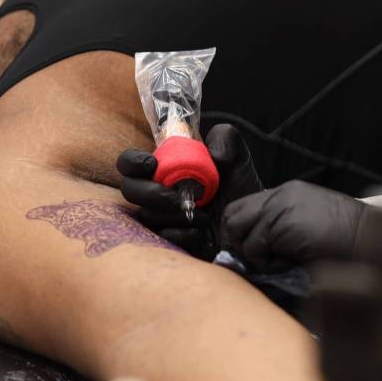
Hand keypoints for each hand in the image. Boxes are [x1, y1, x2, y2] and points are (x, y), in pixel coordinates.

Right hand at [117, 124, 262, 258]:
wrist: (251, 225)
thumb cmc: (240, 190)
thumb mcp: (238, 158)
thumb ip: (226, 138)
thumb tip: (213, 153)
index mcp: (165, 168)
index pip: (130, 162)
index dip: (132, 162)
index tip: (152, 164)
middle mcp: (157, 191)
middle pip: (130, 190)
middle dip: (150, 193)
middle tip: (176, 198)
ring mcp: (161, 218)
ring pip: (146, 216)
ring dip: (174, 215)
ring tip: (204, 216)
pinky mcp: (170, 242)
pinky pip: (163, 238)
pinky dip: (182, 234)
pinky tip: (201, 233)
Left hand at [221, 181, 371, 272]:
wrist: (369, 241)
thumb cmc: (346, 241)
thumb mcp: (310, 225)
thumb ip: (283, 227)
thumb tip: (255, 249)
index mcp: (287, 193)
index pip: (244, 207)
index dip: (241, 231)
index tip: (250, 251)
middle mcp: (279, 195)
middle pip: (232, 214)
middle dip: (238, 240)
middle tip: (257, 259)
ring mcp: (277, 207)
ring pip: (237, 230)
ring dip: (251, 252)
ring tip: (275, 262)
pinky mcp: (278, 223)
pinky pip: (253, 247)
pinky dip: (264, 262)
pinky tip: (286, 264)